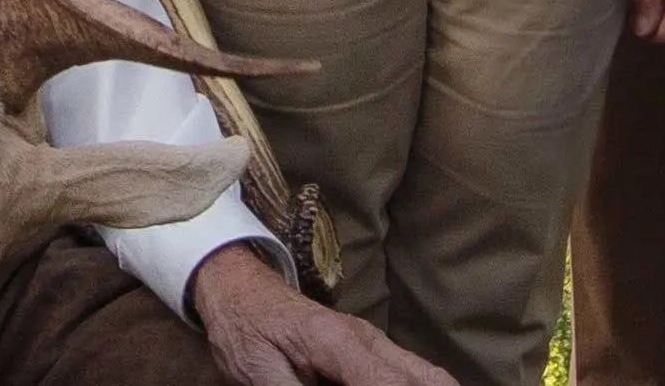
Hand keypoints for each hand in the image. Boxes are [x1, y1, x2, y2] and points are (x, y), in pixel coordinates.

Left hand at [192, 245, 452, 383]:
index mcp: (339, 346)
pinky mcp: (370, 350)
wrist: (234, 288)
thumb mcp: (259, 373)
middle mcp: (368, 341)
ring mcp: (373, 343)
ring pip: (428, 376)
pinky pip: (411, 375)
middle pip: (430, 380)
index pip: (389, 385)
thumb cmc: (243, 329)